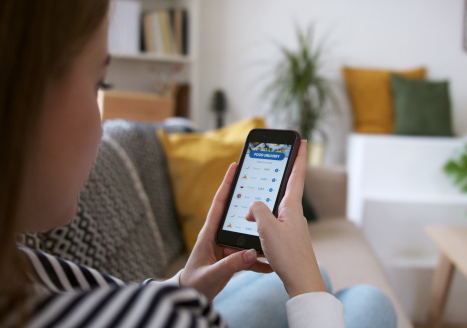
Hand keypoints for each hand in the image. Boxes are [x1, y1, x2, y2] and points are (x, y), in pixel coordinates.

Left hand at [179, 163, 272, 300]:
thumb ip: (231, 265)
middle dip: (249, 200)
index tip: (234, 166)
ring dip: (259, 231)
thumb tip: (252, 253)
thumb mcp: (212, 275)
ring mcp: (226, 247)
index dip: (226, 184)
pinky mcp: (232, 258)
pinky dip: (260, 258)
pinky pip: (249, 254)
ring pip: (246, 233)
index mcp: (209, 234)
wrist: (191, 298)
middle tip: (263, 184)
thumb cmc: (194, 284)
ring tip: (275, 223)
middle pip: (236, 213)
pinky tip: (271, 261)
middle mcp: (218, 236)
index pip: (219, 204)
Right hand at [245, 140, 326, 297]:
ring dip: (267, 200)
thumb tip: (253, 207)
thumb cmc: (288, 255)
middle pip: (287, 187)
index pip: (297, 175)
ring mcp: (292, 225)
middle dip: (283, 173)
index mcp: (292, 207)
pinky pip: (273, 220)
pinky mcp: (288, 237)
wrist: (302, 280)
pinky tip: (254, 224)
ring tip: (255, 197)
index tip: (304, 140)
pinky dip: (263, 217)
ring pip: (276, 206)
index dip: (299, 156)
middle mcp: (294, 213)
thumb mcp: (267, 228)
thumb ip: (257, 210)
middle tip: (281, 157)